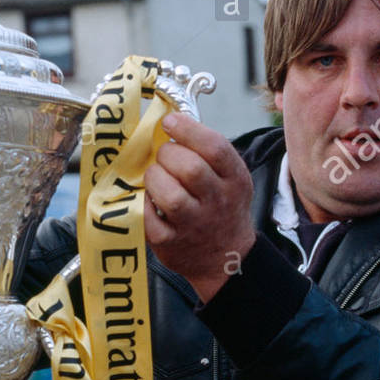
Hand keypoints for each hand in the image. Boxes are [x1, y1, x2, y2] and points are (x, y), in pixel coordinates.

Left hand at [144, 113, 255, 302]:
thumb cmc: (222, 206)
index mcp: (235, 179)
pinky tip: (149, 199)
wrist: (226, 257)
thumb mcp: (230, 177)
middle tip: (163, 155)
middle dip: (168, 154)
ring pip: (170, 195)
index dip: (188, 130)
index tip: (169, 122)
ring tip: (155, 176)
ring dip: (155, 177)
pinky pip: (150, 218)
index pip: (215, 148)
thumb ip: (208, 152)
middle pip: (191, 169)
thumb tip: (172, 122)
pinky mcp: (171, 243)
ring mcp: (194, 225)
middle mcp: (218, 202)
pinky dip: (144, 203)